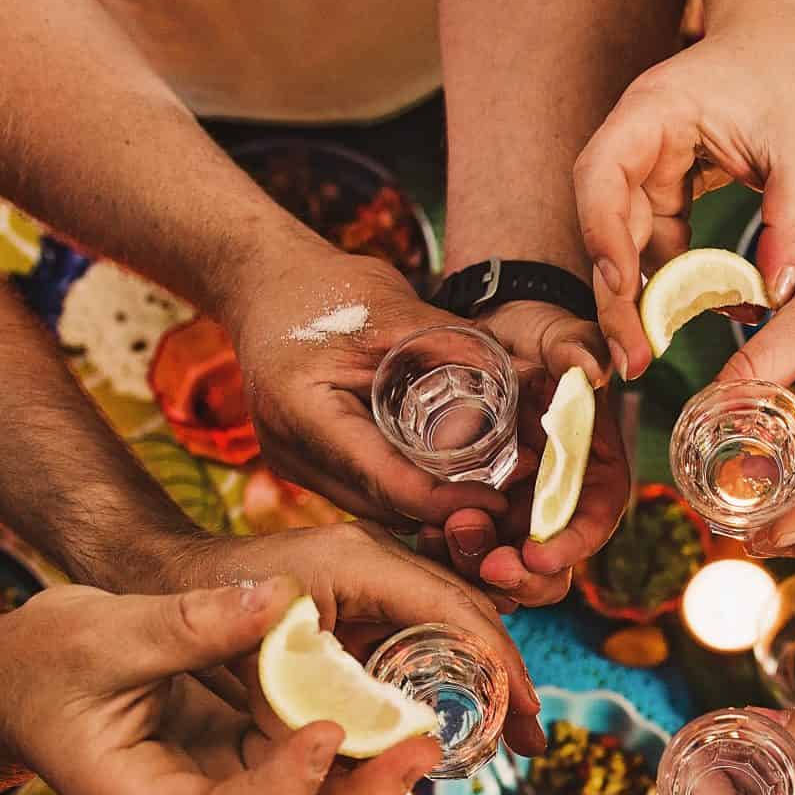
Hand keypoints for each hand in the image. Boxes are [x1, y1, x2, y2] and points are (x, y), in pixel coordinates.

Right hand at [0, 579, 422, 794]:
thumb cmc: (37, 664)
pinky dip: (348, 746)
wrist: (14, 681)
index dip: (281, 786)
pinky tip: (397, 712)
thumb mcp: (98, 633)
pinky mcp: (238, 763)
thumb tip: (279, 598)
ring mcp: (217, 793)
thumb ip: (186, 623)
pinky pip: (303, 768)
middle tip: (420, 746)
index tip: (328, 732)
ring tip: (426, 734)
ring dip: (366, 777)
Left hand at [140, 520, 546, 757]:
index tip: (526, 715)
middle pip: (465, 615)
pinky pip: (418, 636)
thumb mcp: (241, 643)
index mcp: (357, 561)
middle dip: (503, 679)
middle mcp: (374, 561)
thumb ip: (312, 685)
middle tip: (533, 738)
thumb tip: (373, 733)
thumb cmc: (190, 604)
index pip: (453, 608)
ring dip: (481, 680)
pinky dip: (445, 677)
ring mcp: (369, 579)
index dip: (496, 664)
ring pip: (449, 626)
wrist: (155, 577)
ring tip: (513, 735)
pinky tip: (458, 720)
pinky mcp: (359, 602)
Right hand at [228, 250, 506, 528]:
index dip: (448, 500)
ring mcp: (294, 464)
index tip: (500, 499)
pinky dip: (404, 489)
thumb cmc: (322, 289)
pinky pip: (363, 494)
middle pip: (385, 505)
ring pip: (376, 508)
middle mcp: (293, 451)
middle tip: (510, 494)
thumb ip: (456, 344)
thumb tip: (532, 377)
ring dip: (428, 504)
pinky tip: (445, 475)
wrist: (262, 285)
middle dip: (447, 508)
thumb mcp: (392, 307)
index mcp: (305, 412)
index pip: (388, 480)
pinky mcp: (304, 466)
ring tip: (488, 485)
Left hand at [431, 300, 632, 608]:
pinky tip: (425, 535)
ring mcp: (518, 506)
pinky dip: (449, 551)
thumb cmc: (535, 334)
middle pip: (553, 560)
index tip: (538, 555)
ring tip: (444, 539)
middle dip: (524, 575)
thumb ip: (578, 348)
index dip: (572, 544)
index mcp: (593, 466)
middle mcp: (558, 496)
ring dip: (478, 565)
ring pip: (507, 563)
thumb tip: (594, 370)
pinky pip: (468, 546)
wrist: (487, 333)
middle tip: (490, 568)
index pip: (596, 517)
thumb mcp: (559, 335)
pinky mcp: (480, 507)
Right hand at [575, 28, 794, 375]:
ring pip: (626, 240)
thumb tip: (776, 293)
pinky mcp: (667, 187)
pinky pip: (656, 241)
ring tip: (646, 355)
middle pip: (605, 221)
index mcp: (653, 112)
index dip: (604, 235)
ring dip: (636, 298)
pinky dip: (668, 279)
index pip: (602, 175)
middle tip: (631, 358)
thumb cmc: (789, 73)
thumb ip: (794, 217)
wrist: (785, 38)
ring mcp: (647, 165)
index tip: (623, 290)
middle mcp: (636, 139)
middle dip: (615, 293)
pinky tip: (682, 319)